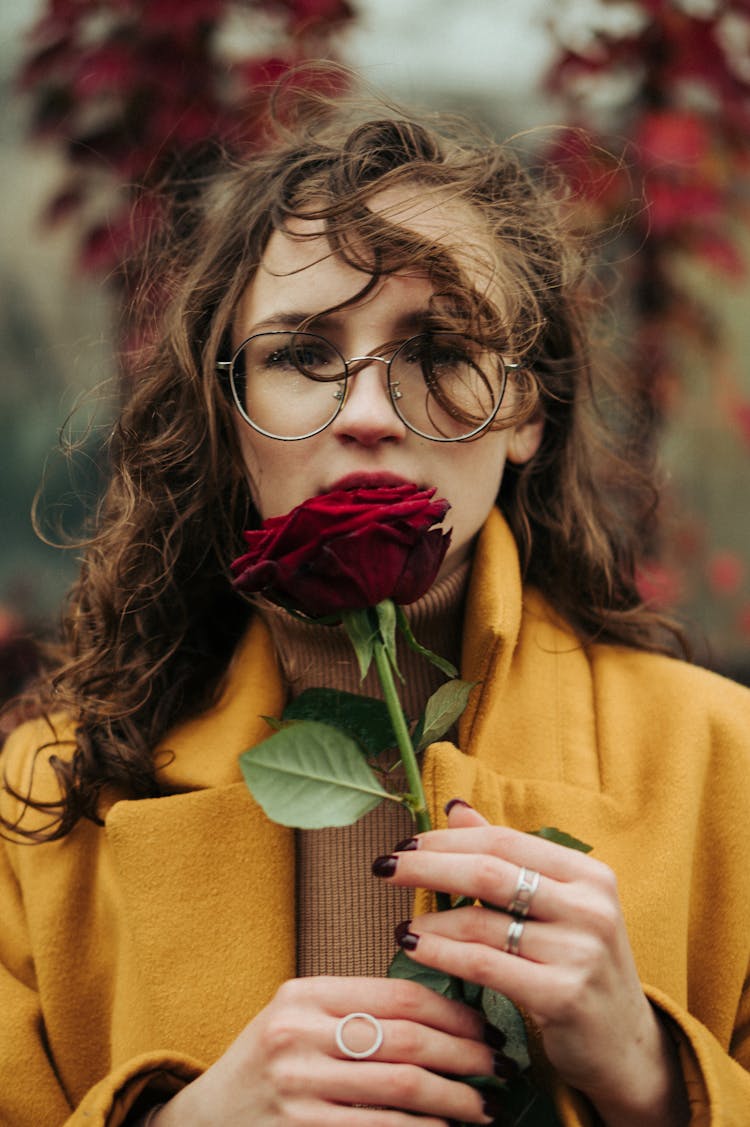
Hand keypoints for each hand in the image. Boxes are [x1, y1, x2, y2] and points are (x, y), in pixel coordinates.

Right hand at [150, 975, 501, 1125]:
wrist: (207, 1121)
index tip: (486, 1025)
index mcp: (303, 994)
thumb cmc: (269, 1063)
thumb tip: (446, 1014)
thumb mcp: (299, 1018)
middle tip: (499, 1066)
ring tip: (485, 1106)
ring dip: (456, 1099)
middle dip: (466, 1055)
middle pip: (408, 1040)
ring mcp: (299, 1087)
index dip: (453, 1012)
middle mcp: (298, 1035)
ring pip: (403, 1088)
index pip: (398, 994)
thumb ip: (356, 1008)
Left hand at [373, 801, 689, 1126]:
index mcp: (588, 874)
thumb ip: (507, 857)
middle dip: (428, 866)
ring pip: (482, 922)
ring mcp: (580, 951)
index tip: (405, 843)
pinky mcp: (563, 995)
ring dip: (431, 921)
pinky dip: (442, 954)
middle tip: (384, 866)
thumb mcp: (555, 905)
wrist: (624, 1046)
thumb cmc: (578, 964)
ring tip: (401, 926)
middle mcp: (590, 906)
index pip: (503, 840)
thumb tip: (455, 808)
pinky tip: (415, 948)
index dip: (448, 839)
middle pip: (489, 872)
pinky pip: (484, 965)